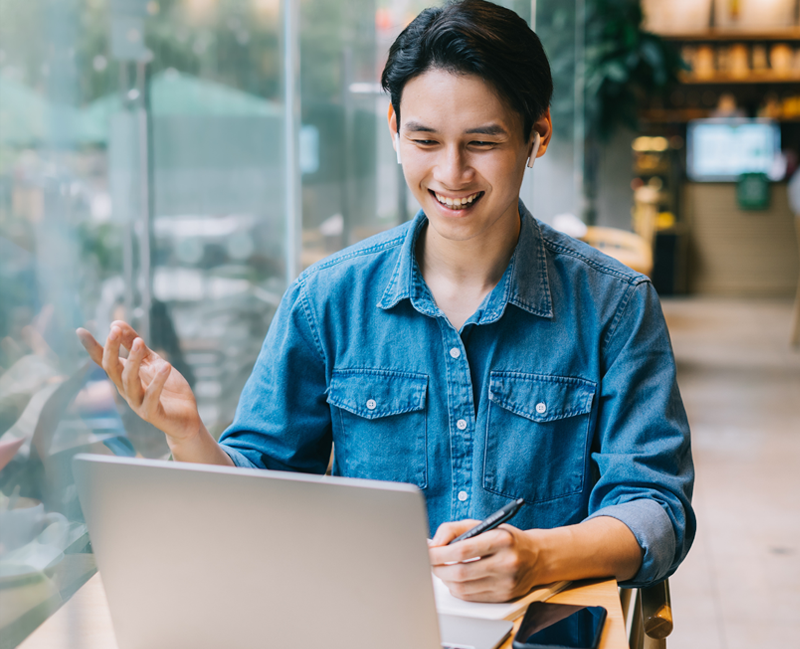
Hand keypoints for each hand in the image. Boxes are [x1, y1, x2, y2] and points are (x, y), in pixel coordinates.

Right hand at [76, 321, 201, 443]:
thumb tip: (115, 323)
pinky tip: (166, 365)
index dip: (93, 347)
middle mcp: (126, 391)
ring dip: (133, 361)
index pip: (105, 361)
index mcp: (124, 378)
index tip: (80, 330)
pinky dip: (158, 381)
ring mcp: (137, 403)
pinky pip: (152, 397)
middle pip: (112, 369)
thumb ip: (135, 345)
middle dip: (112, 349)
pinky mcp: (152, 414)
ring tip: (139, 342)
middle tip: (114, 330)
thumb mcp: (152, 362)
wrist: (186, 418)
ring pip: (129, 381)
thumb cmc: (169, 389)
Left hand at [428, 520, 542, 602]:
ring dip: (445, 580)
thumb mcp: (484, 524)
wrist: (537, 557)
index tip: (429, 551)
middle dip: (438, 568)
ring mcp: (506, 583)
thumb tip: (434, 543)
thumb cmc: (506, 538)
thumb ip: (455, 529)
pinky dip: (457, 589)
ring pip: (463, 588)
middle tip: (430, 561)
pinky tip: (454, 580)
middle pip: (461, 572)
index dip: (440, 553)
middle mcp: (506, 563)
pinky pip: (471, 597)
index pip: (463, 550)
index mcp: (501, 540)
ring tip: (441, 569)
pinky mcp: (503, 597)